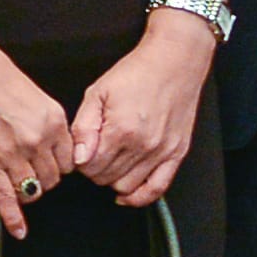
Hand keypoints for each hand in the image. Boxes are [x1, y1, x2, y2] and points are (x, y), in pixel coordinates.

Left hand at [68, 22, 215, 207]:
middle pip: (106, 178)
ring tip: (113, 162)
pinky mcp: (177, 153)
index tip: (84, 150)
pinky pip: (158, 188)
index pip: (89, 166)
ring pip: (127, 186)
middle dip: (95, 169)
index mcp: (121, 129)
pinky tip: (127, 194)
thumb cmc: (137, 72)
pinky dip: (140, 197)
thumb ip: (84, 128)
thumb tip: (78, 158)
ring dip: (113, 180)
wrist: (175, 60)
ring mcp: (162, 151)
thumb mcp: (98, 92)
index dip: (81, 161)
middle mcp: (143, 145)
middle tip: (97, 152)